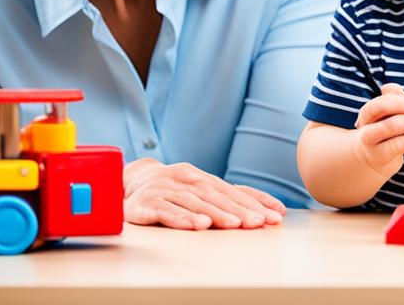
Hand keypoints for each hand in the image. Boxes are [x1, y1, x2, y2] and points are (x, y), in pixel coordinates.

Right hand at [123, 158, 285, 229]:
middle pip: (214, 195)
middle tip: (258, 222)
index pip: (231, 189)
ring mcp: (163, 189)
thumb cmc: (172, 189)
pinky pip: (163, 210)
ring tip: (232, 224)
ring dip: (213, 213)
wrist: (128, 182)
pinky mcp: (143, 203)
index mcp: (198, 176)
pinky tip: (195, 226)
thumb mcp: (197, 189)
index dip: (254, 201)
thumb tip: (268, 208)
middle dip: (238, 210)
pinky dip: (180, 217)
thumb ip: (227, 197)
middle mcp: (183, 179)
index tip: (275, 215)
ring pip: (191, 202)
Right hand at [352, 83, 403, 177]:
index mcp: (368, 112)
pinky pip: (402, 144)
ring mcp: (370, 141)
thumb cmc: (389, 134)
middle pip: (382, 108)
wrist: (375, 159)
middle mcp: (365, 124)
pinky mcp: (380, 156)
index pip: (383, 99)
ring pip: (392, 125)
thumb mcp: (395, 117)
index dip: (403, 100)